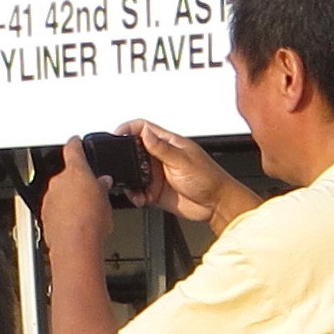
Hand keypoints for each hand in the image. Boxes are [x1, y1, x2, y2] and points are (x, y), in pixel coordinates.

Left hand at [36, 138, 113, 264]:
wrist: (75, 246)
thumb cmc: (90, 222)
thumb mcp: (106, 200)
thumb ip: (101, 187)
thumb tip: (102, 183)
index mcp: (75, 171)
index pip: (73, 148)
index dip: (75, 143)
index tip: (76, 141)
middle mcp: (58, 181)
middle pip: (67, 175)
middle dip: (77, 182)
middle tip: (91, 192)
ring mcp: (49, 198)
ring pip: (60, 193)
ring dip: (69, 199)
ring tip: (85, 213)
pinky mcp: (45, 215)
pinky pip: (54, 209)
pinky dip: (62, 213)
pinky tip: (75, 223)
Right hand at [125, 118, 254, 233]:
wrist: (216, 205)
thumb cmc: (208, 178)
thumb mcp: (182, 161)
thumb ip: (161, 148)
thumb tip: (144, 132)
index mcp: (169, 144)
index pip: (143, 128)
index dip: (128, 129)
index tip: (117, 135)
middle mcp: (161, 157)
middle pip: (134, 151)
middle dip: (125, 159)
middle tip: (123, 168)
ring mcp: (158, 175)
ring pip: (134, 173)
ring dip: (130, 181)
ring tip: (134, 188)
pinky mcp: (156, 192)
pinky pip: (139, 191)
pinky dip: (136, 195)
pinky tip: (141, 198)